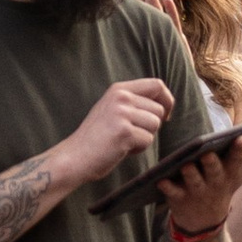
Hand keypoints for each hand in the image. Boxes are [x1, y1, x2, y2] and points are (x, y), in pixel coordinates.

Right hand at [60, 78, 177, 187]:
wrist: (75, 157)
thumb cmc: (98, 137)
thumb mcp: (114, 110)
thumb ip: (134, 102)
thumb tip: (165, 104)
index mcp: (119, 89)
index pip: (157, 85)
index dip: (167, 101)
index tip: (164, 116)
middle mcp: (121, 97)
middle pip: (159, 110)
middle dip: (151, 126)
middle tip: (130, 134)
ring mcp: (122, 113)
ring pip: (155, 125)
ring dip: (144, 138)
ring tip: (123, 141)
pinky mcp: (124, 131)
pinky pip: (147, 140)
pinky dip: (138, 149)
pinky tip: (120, 148)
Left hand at [155, 136, 241, 241]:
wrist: (205, 220)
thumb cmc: (227, 183)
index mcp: (234, 173)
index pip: (241, 161)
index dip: (241, 150)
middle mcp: (217, 183)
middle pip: (216, 171)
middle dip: (213, 163)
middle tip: (208, 153)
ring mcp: (198, 191)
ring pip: (194, 181)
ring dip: (191, 175)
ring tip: (186, 165)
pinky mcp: (179, 198)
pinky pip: (172, 193)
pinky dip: (167, 188)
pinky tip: (161, 181)